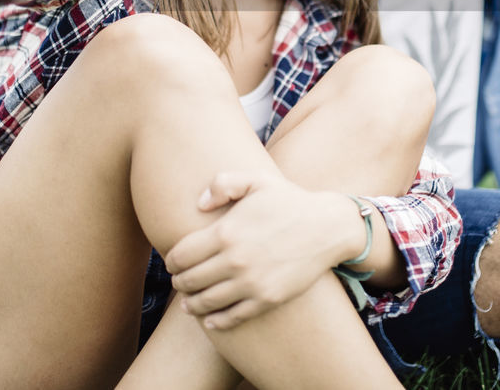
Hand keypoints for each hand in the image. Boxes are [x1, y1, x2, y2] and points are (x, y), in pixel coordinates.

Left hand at [164, 173, 362, 330]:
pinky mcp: (267, 299)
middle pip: (189, 281)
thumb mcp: (256, 179)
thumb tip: (198, 205)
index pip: (181, 255)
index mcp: (226, 231)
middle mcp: (235, 260)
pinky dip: (216, 321)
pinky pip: (232, 317)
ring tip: (189, 302)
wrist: (328, 227)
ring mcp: (251, 283)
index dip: (171, 260)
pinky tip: (211, 318)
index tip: (172, 261)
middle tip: (179, 281)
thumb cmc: (289, 200)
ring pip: (206, 302)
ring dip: (191, 304)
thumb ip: (222, 184)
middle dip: (179, 282)